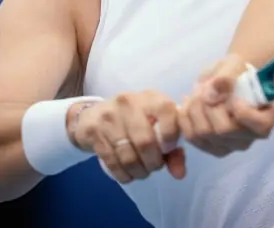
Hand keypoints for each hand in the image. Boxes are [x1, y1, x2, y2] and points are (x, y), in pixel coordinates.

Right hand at [67, 90, 185, 182]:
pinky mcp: (94, 132)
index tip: (168, 149)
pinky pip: (112, 161)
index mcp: (151, 98)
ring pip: (127, 155)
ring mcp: (109, 117)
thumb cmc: (134, 121)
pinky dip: (123, 174)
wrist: (94, 115)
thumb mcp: (156, 126)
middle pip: (145, 141)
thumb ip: (172, 149)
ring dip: (139, 171)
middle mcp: (129, 103)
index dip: (170, 135)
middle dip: (153, 162)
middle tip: (154, 167)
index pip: (166, 111)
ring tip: (142, 172)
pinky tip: (128, 175)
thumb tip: (179, 174)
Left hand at [179, 54, 273, 157]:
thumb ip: (226, 76)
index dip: (243, 112)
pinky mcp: (213, 148)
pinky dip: (185, 119)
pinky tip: (188, 105)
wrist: (227, 80)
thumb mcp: (234, 64)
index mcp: (269, 116)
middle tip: (204, 88)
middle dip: (208, 105)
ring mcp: (233, 145)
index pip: (260, 126)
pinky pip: (192, 138)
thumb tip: (211, 96)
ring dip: (194, 110)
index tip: (234, 97)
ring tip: (195, 94)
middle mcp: (253, 136)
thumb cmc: (236, 72)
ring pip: (204, 134)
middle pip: (224, 130)